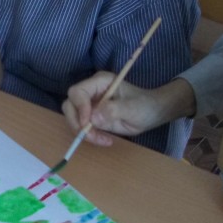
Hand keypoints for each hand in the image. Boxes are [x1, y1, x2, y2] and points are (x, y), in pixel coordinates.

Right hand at [62, 76, 194, 147]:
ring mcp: (90, 105)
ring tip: (104, 140)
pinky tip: (106, 140)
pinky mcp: (91, 117)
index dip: (79, 108)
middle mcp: (91, 92)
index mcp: (100, 82)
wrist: (152, 113)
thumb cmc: (145, 106)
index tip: (87, 123)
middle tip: (92, 136)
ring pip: (73, 119)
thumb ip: (113, 110)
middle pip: (70, 106)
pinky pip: (82, 128)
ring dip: (84, 133)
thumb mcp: (133, 108)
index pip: (77, 92)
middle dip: (78, 123)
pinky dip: (90, 137)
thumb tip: (92, 118)